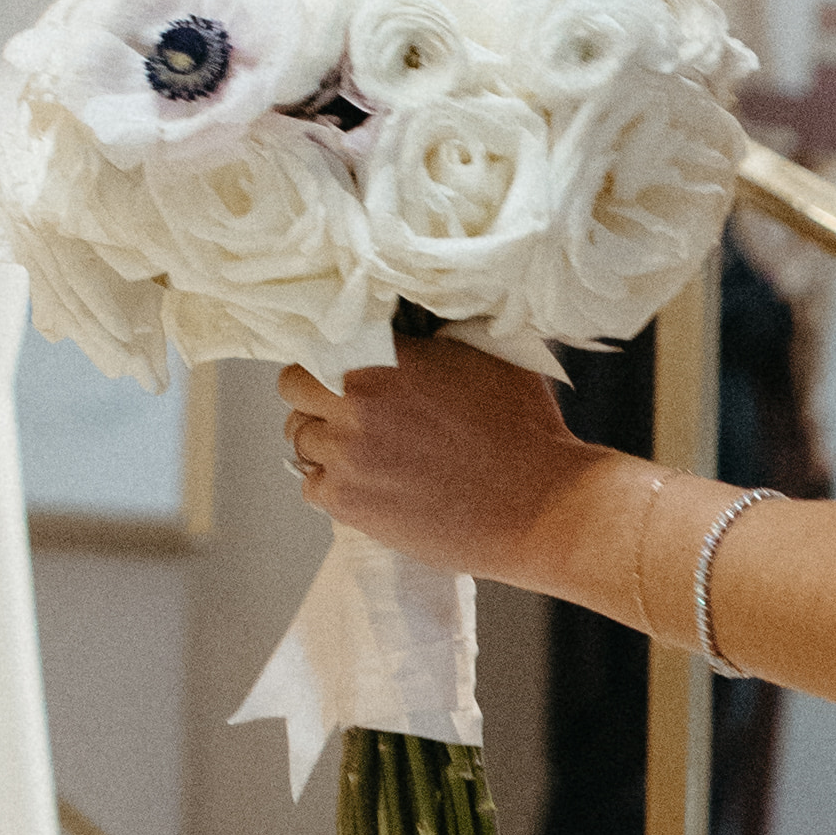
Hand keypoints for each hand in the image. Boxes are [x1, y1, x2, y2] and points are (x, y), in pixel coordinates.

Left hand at [285, 334, 595, 582]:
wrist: (542, 506)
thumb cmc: (526, 432)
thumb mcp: (486, 356)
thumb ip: (431, 340)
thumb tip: (408, 328)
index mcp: (384, 355)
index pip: (316, 344)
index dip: (329, 358)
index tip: (342, 372)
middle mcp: (355, 400)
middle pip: (293, 388)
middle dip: (316, 396)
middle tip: (348, 411)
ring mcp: (346, 454)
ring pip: (300, 438)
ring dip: (325, 441)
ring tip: (365, 452)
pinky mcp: (349, 503)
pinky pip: (311, 486)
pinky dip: (332, 484)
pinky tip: (367, 484)